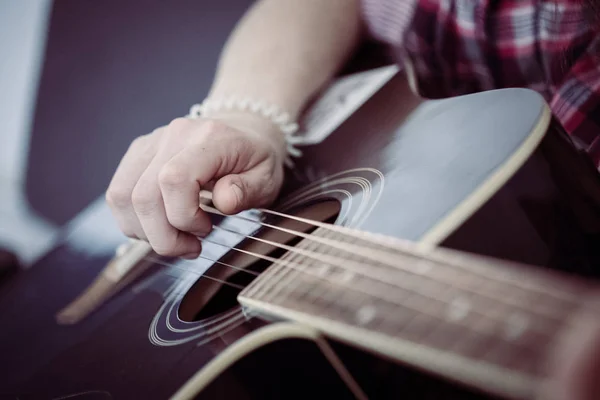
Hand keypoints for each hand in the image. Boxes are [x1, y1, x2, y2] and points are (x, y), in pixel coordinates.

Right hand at [105, 114, 285, 258]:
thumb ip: (247, 190)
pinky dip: (135, 221)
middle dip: (164, 236)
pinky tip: (162, 226)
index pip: (174, 179)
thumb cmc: (256, 158)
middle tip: (191, 247)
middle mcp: (173, 136)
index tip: (206, 229)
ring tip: (177, 238)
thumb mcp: (267, 178)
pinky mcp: (137, 155)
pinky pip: (118, 194)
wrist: (244, 130)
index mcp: (209, 139)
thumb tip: (224, 201)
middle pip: (143, 195)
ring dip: (146, 232)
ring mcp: (150, 143)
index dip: (183, 216)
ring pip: (122, 197)